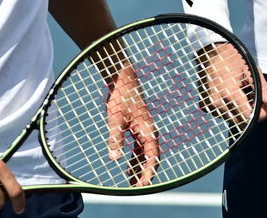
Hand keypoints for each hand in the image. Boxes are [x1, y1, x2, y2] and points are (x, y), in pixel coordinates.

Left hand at [105, 66, 160, 186]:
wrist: (123, 78)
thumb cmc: (122, 96)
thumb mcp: (116, 117)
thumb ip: (115, 137)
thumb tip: (114, 157)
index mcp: (149, 130)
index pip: (153, 158)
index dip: (148, 173)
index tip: (141, 186)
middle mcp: (149, 132)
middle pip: (150, 159)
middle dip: (145, 174)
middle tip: (136, 189)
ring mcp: (143, 130)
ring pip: (144, 155)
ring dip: (138, 168)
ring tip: (131, 183)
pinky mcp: (137, 128)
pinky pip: (138, 148)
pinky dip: (133, 158)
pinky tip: (127, 166)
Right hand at [197, 43, 266, 123]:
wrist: (213, 53)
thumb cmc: (234, 59)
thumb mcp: (252, 71)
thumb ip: (264, 89)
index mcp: (229, 93)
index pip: (249, 116)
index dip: (262, 112)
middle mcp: (218, 101)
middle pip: (243, 119)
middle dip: (254, 111)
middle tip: (259, 96)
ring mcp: (211, 105)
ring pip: (235, 118)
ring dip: (244, 110)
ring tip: (247, 93)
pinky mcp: (208, 106)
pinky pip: (226, 113)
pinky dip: (235, 108)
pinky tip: (237, 95)